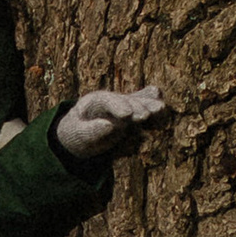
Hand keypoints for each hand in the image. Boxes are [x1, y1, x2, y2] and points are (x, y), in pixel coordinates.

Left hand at [56, 85, 171, 161]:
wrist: (78, 133)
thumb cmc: (74, 135)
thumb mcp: (77, 135)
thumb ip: (91, 130)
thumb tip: (109, 125)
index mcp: (92, 102)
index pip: (105, 100)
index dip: (117, 106)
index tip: (127, 115)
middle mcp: (109, 100)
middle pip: (124, 100)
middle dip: (135, 107)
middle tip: (145, 115)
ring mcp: (121, 105)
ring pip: (136, 102)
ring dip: (148, 104)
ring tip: (161, 108)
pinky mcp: (130, 112)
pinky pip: (141, 105)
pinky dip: (150, 102)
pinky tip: (161, 100)